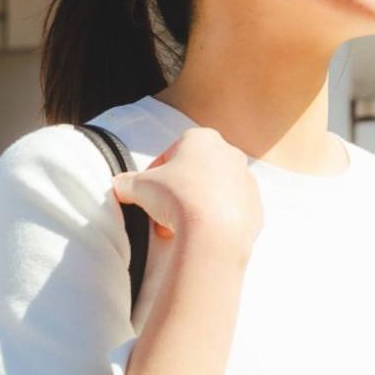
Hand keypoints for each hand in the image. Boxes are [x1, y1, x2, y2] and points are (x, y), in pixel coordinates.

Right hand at [108, 126, 263, 262]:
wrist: (216, 232)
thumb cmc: (177, 198)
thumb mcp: (138, 187)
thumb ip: (126, 182)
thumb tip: (118, 186)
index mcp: (202, 138)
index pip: (170, 155)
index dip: (153, 176)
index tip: (146, 195)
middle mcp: (229, 153)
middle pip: (194, 173)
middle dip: (175, 193)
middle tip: (160, 214)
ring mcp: (246, 181)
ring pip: (212, 193)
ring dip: (193, 208)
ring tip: (178, 228)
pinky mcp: (256, 207)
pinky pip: (229, 213)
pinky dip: (214, 222)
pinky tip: (200, 236)